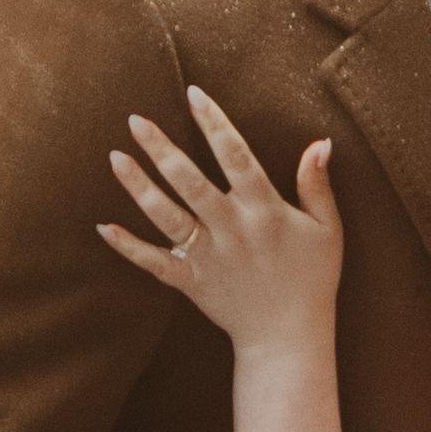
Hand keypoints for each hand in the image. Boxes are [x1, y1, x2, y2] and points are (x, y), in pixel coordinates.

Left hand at [98, 88, 339, 355]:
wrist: (289, 338)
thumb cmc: (312, 279)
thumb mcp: (327, 229)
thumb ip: (318, 185)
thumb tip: (321, 142)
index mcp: (265, 210)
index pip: (236, 156)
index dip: (215, 123)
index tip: (194, 93)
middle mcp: (232, 229)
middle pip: (190, 181)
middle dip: (162, 148)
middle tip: (135, 119)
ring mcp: (208, 256)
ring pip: (167, 216)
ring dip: (138, 187)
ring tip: (115, 157)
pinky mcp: (191, 281)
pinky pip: (154, 262)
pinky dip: (128, 247)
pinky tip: (103, 226)